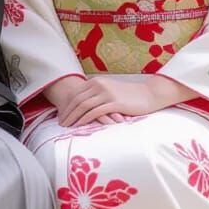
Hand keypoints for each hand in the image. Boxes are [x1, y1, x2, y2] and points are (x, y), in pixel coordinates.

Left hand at [56, 73, 192, 126]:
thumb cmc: (130, 96)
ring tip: (67, 126)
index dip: (67, 105)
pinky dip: (85, 118)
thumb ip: (98, 95)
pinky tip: (80, 125)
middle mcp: (99, 85)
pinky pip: (95, 111)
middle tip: (60, 123)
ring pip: (84, 105)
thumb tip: (84, 105)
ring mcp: (107, 93)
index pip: (76, 93)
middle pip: (77, 99)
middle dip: (67, 112)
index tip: (61, 115)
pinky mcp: (114, 102)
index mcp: (97, 81)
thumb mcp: (110, 91)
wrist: (149, 94)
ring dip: (73, 116)